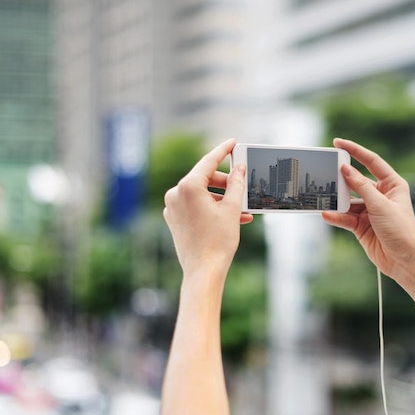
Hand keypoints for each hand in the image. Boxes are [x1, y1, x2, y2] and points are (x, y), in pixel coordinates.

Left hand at [163, 139, 252, 276]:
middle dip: (226, 183)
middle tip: (242, 185)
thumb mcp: (231, 208)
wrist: (203, 271)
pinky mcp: (174, 220)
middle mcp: (175, 194)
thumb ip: (236, 184)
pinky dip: (211, 208)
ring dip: (222, 199)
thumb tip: (239, 169)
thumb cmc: (218, 242)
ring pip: (201, 194)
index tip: (233, 142)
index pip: (208, 161)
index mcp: (187, 187)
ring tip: (242, 210)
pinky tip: (230, 218)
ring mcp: (172, 207)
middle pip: (204, 179)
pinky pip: (195, 206)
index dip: (223, 150)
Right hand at [322, 138, 414, 280]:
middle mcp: (381, 195)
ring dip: (336, 201)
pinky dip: (336, 216)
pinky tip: (326, 214)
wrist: (405, 261)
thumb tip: (346, 170)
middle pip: (356, 181)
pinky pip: (345, 218)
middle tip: (325, 171)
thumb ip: (361, 187)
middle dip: (341, 178)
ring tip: (322, 196)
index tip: (338, 143)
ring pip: (348, 201)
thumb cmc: (402, 231)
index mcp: (392, 185)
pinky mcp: (361, 226)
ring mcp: (370, 211)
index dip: (355, 151)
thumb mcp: (381, 205)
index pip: (372, 162)